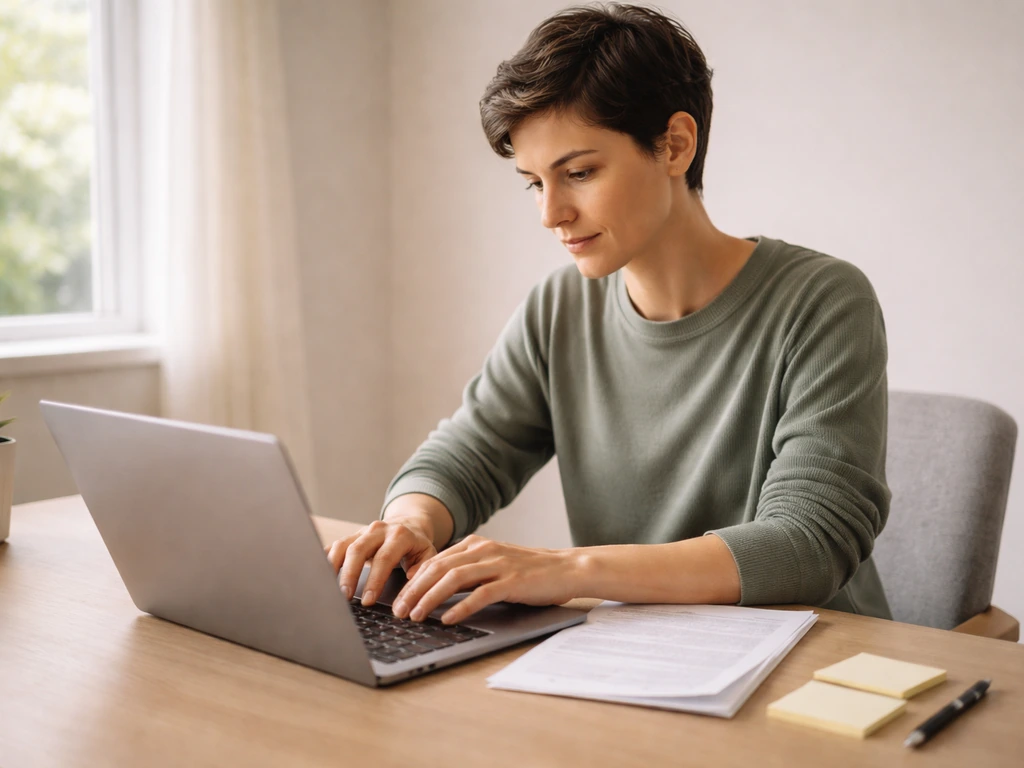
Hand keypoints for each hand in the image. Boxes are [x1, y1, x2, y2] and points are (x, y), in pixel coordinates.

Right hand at [324, 520, 437, 605]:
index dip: (374, 580)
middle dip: (349, 575)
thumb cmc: (416, 545)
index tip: (368, 600)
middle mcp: (378, 530)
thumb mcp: (427, 554)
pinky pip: (333, 546)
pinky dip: (325, 559)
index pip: (384, 558)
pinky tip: (318, 574)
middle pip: (358, 549)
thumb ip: (422, 568)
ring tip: (329, 589)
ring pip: (342, 545)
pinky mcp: (350, 536)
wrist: (408, 523)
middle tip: (344, 597)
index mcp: (399, 535)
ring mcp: (361, 531)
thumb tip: (411, 580)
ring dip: (333, 568)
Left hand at [390, 535, 580, 624]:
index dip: (412, 581)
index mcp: (475, 544)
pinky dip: (461, 607)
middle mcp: (483, 550)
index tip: (398, 599)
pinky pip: (481, 594)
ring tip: (416, 616)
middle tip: (399, 611)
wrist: (566, 568)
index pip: (434, 561)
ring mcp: (498, 564)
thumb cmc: (529, 571)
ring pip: (454, 578)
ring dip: (430, 598)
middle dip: (414, 591)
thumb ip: (467, 571)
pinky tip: (448, 619)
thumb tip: (434, 588)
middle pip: (438, 568)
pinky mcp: (512, 581)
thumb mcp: (492, 564)